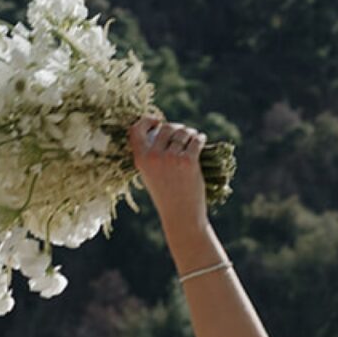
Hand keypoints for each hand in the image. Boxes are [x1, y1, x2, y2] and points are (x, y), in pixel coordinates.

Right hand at [129, 114, 210, 245]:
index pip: (136, 129)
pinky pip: (195, 141)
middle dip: (176, 127)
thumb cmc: (166, 195)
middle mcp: (153, 156)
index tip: (157, 122)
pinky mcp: (188, 162)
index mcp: (140, 159)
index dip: (147, 121)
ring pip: (182, 132)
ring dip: (190, 133)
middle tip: (183, 133)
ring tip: (193, 137)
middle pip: (166, 127)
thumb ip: (149, 154)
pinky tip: (201, 140)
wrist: (181, 215)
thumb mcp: (149, 175)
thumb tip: (160, 129)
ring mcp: (171, 158)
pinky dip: (199, 138)